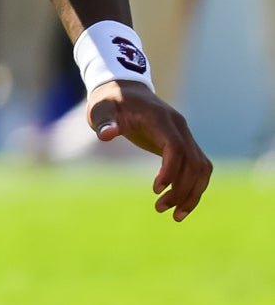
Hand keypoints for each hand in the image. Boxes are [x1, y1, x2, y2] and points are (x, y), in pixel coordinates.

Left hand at [87, 80, 212, 219]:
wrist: (124, 89)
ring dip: (192, 192)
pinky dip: (193, 186)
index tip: (156, 190)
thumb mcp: (101, 109)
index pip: (175, 147)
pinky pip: (197, 167)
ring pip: (201, 167)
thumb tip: (107, 134)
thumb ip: (105, 121)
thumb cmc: (110, 101)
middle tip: (161, 209)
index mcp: (160, 119)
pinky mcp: (183, 143)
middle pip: (193, 162)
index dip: (170, 169)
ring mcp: (184, 135)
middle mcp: (179, 127)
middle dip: (182, 189)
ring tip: (175, 215)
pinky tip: (180, 203)